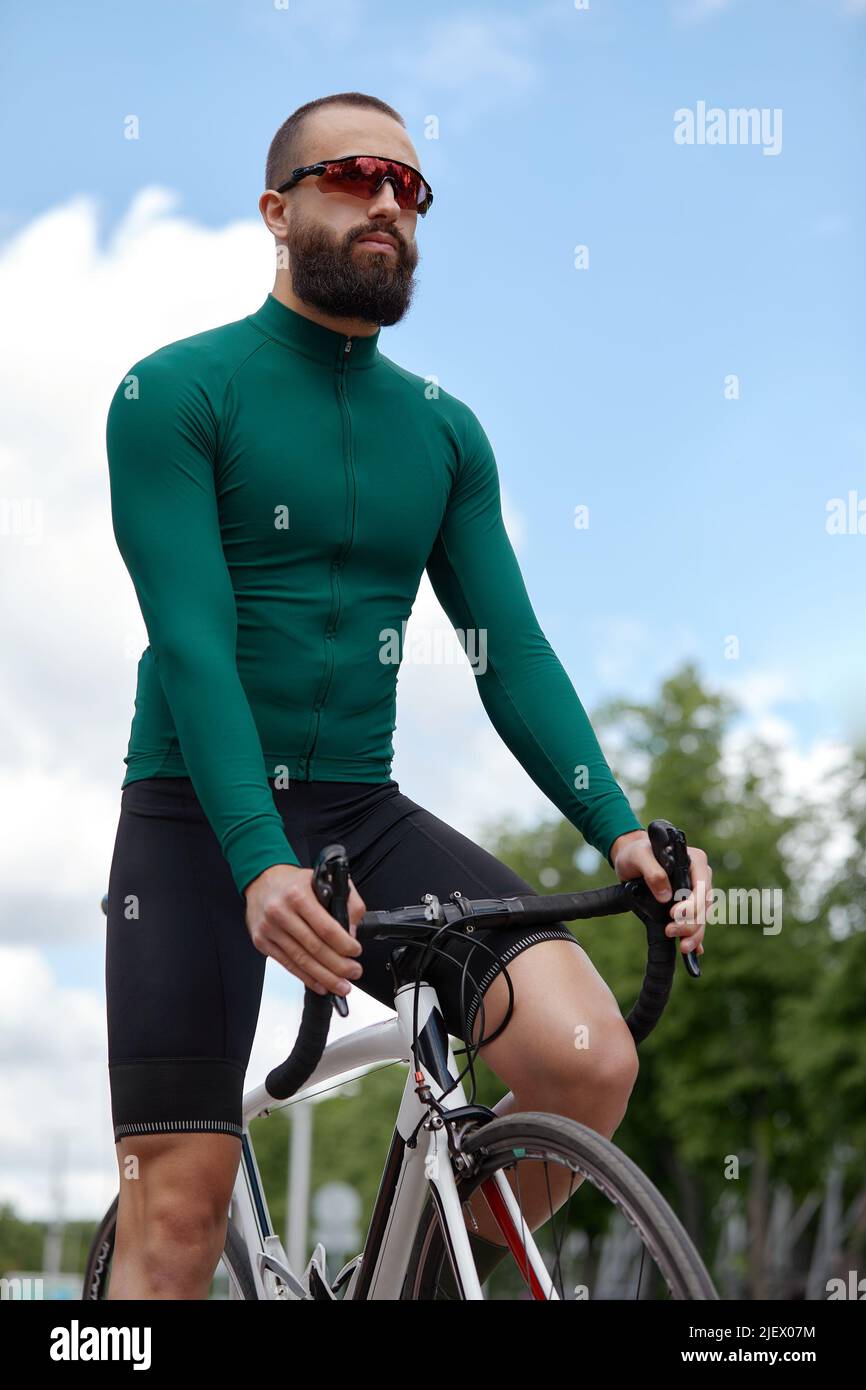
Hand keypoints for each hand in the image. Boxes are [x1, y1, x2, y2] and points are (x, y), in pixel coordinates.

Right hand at [243, 863, 366, 995]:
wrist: (262, 881)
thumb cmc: (293, 882)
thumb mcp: (324, 879)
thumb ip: (347, 901)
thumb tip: (352, 932)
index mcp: (298, 895)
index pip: (325, 927)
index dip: (343, 944)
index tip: (355, 952)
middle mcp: (281, 912)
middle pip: (314, 948)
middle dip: (338, 965)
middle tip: (354, 973)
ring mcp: (270, 929)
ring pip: (301, 960)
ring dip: (324, 977)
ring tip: (341, 985)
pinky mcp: (262, 942)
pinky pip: (288, 964)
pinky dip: (306, 977)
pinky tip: (320, 984)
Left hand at [609, 829, 709, 957]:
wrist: (631, 861)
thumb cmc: (636, 853)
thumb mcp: (638, 855)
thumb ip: (652, 871)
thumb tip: (666, 896)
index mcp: (694, 861)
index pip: (702, 885)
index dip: (692, 903)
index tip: (673, 914)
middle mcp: (700, 878)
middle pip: (704, 906)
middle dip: (691, 923)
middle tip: (670, 931)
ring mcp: (695, 894)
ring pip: (702, 918)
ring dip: (693, 934)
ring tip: (682, 947)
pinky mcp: (687, 907)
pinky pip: (696, 924)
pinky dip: (696, 938)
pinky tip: (694, 953)